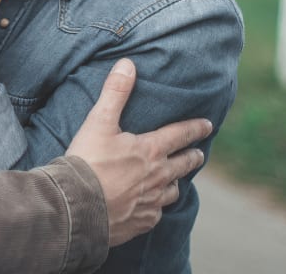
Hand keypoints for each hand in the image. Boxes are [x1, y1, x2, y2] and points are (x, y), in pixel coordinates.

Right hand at [67, 59, 210, 246]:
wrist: (77, 205)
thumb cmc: (88, 160)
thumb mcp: (99, 121)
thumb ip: (115, 92)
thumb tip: (128, 64)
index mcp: (150, 150)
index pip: (179, 135)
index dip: (195, 128)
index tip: (208, 125)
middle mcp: (157, 176)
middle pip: (183, 164)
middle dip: (192, 156)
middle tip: (198, 153)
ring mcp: (151, 201)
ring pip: (172, 190)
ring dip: (175, 182)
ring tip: (175, 180)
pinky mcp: (142, 221)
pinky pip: (157, 212)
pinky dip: (157, 205)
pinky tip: (152, 205)